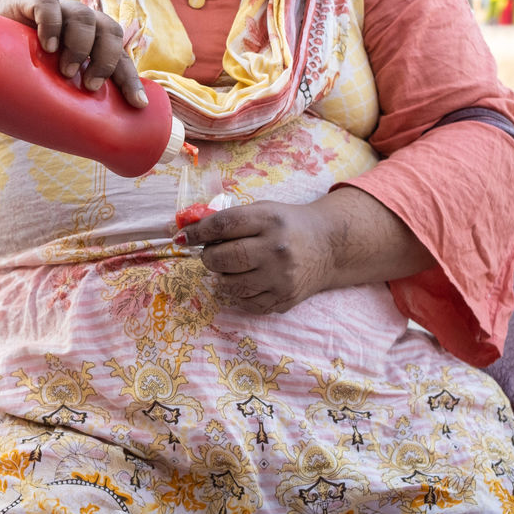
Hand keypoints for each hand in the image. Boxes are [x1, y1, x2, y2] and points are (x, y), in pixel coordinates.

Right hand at [0, 0, 148, 107]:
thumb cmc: (26, 60)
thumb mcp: (48, 78)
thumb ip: (62, 97)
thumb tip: (72, 143)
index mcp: (94, 41)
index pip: (121, 57)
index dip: (131, 79)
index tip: (138, 105)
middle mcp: (83, 22)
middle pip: (110, 31)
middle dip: (105, 60)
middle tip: (90, 86)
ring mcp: (61, 9)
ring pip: (84, 16)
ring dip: (80, 45)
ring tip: (66, 71)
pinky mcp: (32, 1)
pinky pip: (48, 4)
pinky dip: (51, 23)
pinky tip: (47, 45)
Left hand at [175, 188, 434, 313]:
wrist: (330, 246)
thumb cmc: (288, 225)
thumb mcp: (264, 211)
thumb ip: (230, 219)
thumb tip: (189, 232)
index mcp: (270, 220)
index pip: (224, 225)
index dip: (198, 232)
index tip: (183, 237)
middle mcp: (276, 249)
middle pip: (225, 258)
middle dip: (209, 258)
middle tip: (211, 255)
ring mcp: (281, 277)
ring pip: (231, 285)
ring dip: (221, 277)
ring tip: (229, 268)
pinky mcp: (284, 299)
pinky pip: (246, 303)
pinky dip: (237, 294)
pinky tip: (245, 281)